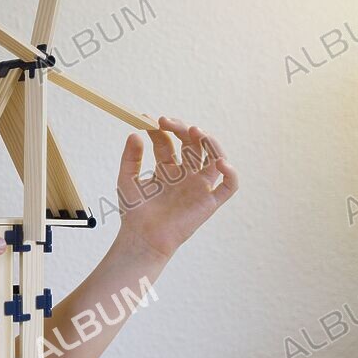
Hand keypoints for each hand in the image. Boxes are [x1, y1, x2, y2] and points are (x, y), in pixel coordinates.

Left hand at [115, 115, 238, 260]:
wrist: (142, 238)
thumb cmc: (134, 213)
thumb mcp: (127, 180)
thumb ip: (130, 157)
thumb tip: (135, 133)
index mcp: (166, 169)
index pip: (168, 142)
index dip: (161, 129)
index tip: (148, 118)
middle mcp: (185, 175)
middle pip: (192, 144)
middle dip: (182, 129)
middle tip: (167, 122)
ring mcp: (199, 186)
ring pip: (214, 157)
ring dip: (209, 142)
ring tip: (195, 131)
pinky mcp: (210, 202)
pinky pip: (229, 185)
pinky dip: (231, 173)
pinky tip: (220, 162)